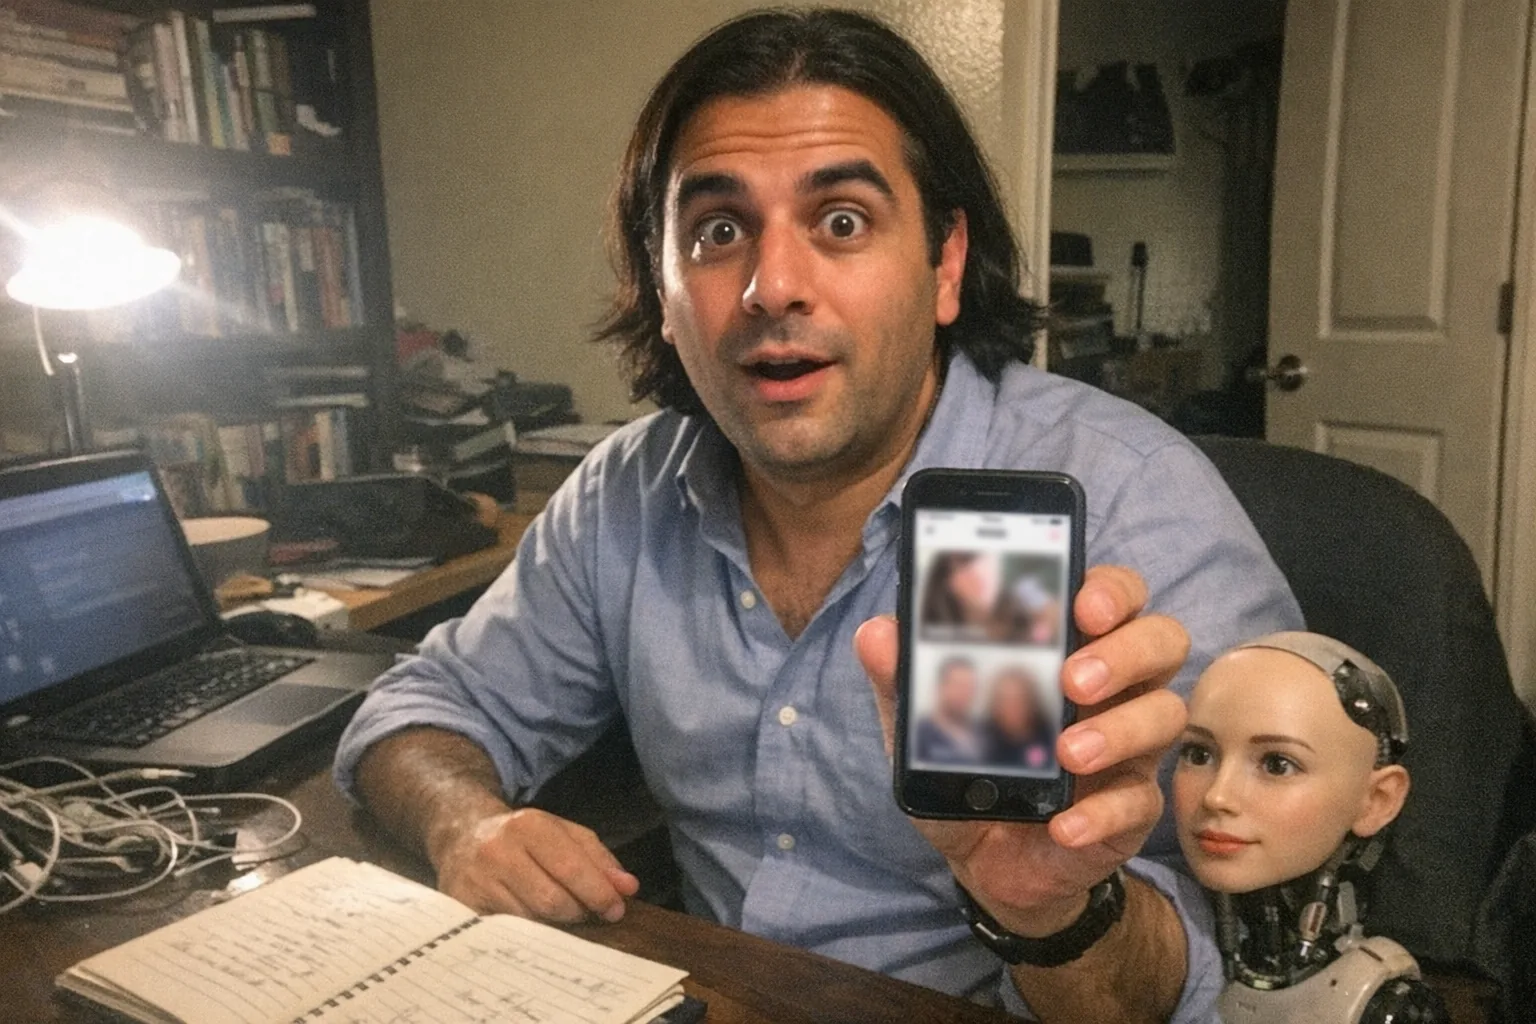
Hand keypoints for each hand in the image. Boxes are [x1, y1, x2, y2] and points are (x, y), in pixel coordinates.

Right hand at [430, 806, 640, 922]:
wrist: (461, 834)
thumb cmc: (523, 837)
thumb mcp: (563, 834)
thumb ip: (598, 859)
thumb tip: (628, 888)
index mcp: (529, 825)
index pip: (570, 868)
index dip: (598, 893)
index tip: (616, 909)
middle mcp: (498, 851)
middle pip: (551, 901)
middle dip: (579, 912)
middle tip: (590, 914)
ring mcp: (477, 881)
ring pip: (530, 921)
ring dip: (555, 926)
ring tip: (562, 915)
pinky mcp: (463, 907)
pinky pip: (507, 933)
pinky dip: (528, 934)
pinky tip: (536, 925)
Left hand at [856, 565, 1187, 936]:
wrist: (982, 860)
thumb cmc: (966, 764)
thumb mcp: (923, 723)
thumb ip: (904, 678)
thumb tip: (876, 633)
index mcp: (1067, 645)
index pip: (1112, 594)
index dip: (1109, 589)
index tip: (1081, 604)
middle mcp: (1113, 685)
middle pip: (1161, 640)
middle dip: (1124, 650)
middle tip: (1071, 679)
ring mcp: (1130, 746)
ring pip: (1165, 713)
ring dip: (1118, 729)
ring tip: (1066, 752)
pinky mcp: (1131, 807)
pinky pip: (1138, 802)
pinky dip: (1101, 812)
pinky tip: (1064, 824)